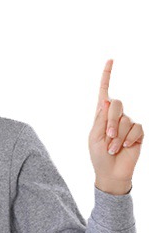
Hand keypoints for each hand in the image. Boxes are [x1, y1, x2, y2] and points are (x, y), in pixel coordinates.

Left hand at [89, 60, 141, 194]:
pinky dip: (128, 139)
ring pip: (126, 120)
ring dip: (118, 137)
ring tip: (113, 149)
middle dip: (111, 122)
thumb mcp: (95, 137)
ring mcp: (128, 124)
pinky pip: (136, 129)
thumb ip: (101, 119)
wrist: (111, 172)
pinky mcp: (138, 132)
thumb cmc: (99, 156)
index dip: (107, 77)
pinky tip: (124, 148)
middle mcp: (115, 116)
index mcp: (101, 116)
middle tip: (108, 138)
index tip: (110, 60)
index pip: (104, 93)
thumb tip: (107, 100)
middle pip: (116, 104)